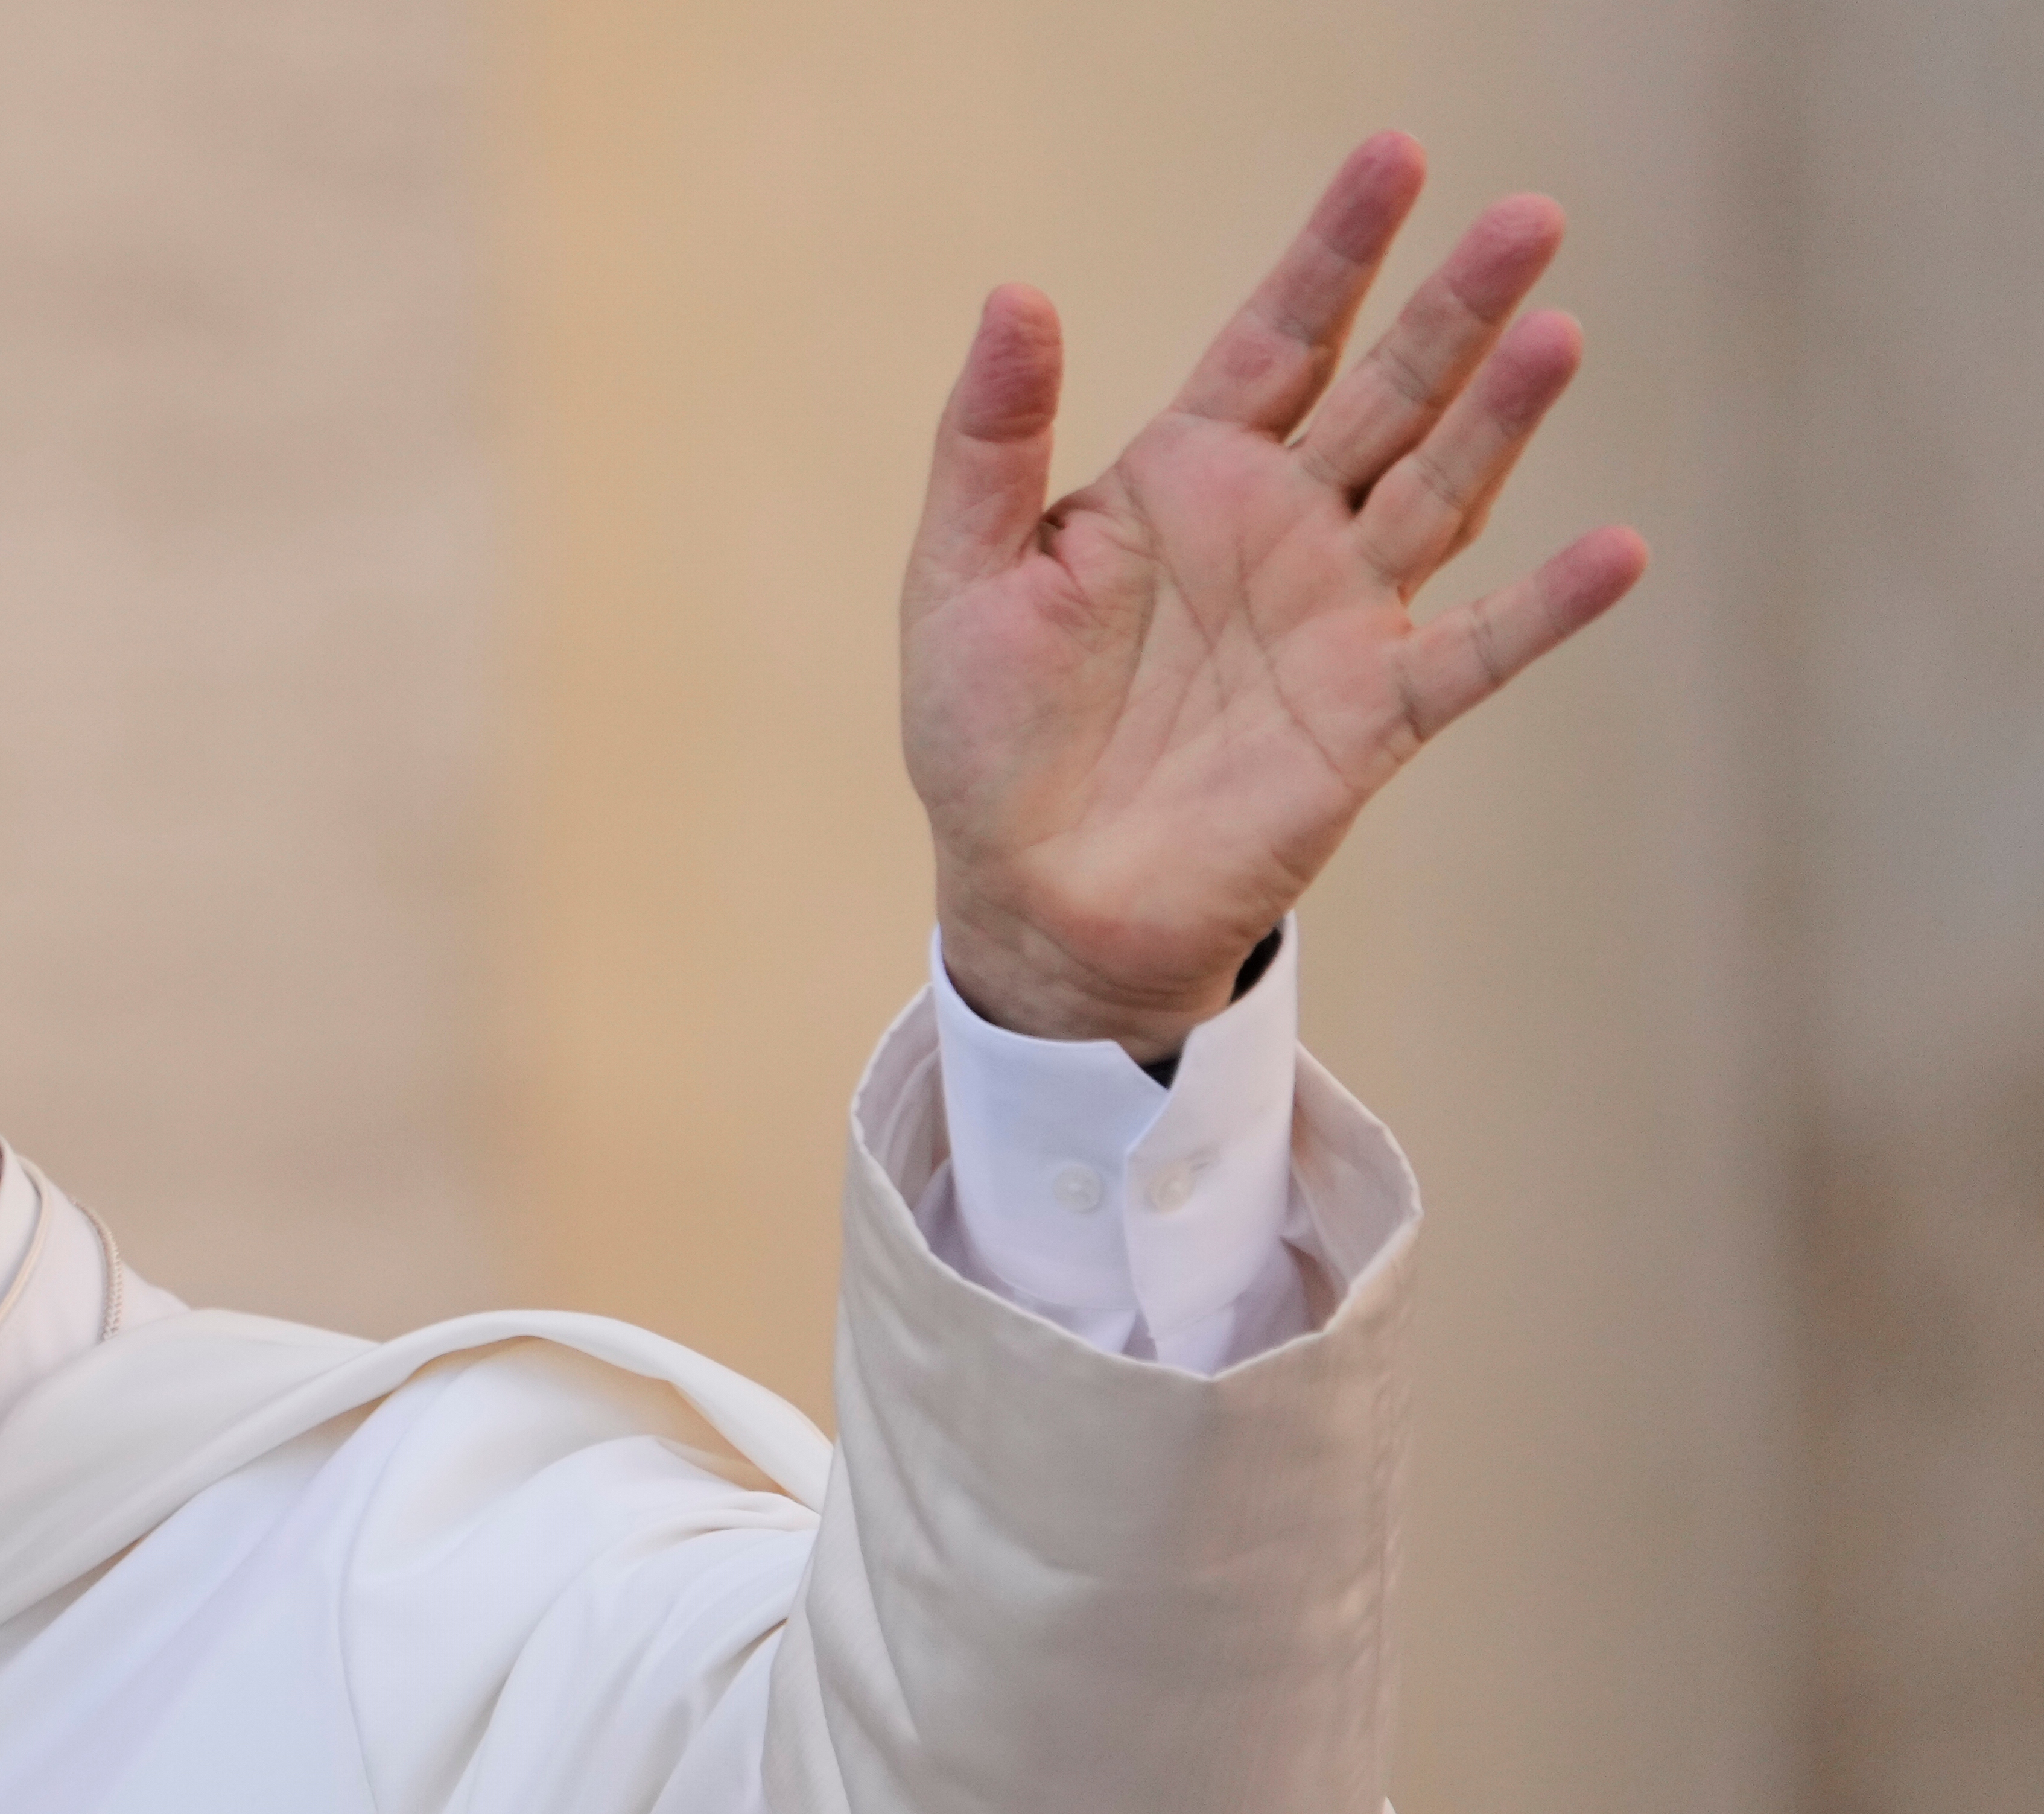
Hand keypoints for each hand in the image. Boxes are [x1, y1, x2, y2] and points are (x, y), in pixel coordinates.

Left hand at [903, 132, 1648, 1057]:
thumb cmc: (987, 737)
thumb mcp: (961, 575)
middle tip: (1528, 216)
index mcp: (1183, 481)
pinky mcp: (1369, 720)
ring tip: (1555, 333)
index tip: (1394, 156)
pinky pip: (1474, 654)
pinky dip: (1546, 609)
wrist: (1030, 895)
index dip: (1335, 252)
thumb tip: (1015, 292)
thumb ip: (990, 438)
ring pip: (1441, 494)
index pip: (1279, 337)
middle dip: (1453, 307)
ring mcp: (1336, 620)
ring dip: (1502, 419)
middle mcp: (1279, 531)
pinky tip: (1615, 552)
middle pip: (1387, 393)